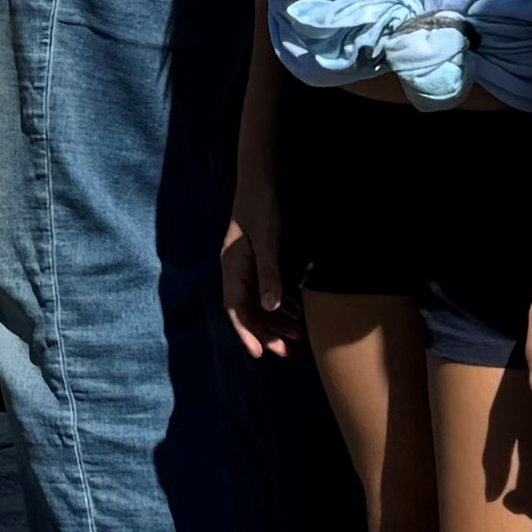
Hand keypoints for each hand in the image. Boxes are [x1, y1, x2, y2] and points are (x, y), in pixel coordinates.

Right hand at [222, 172, 292, 357]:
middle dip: (266, 333)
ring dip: (277, 322)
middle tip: (287, 351)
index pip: (235, 309)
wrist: (261, 178)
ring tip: (299, 337)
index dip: (246, 333)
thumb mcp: (267, 241)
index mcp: (232, 267)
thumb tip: (271, 308)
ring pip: (260, 304)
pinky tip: (298, 315)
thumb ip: (268, 274)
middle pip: (248, 311)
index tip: (259, 354)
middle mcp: (237, 271)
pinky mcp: (261, 262)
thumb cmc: (262, 207)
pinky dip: (282, 306)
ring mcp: (249, 267)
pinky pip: (268, 292)